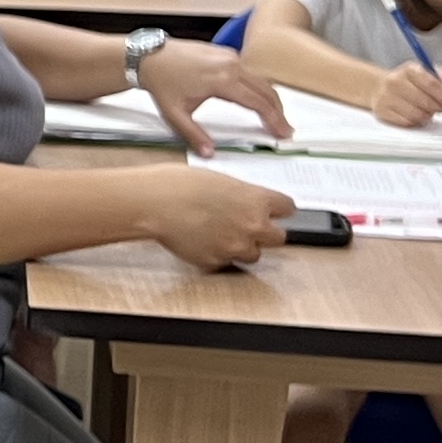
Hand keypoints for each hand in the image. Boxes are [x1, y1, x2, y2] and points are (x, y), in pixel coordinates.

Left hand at [134, 39, 285, 158]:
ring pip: (261, 80)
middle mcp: (231, 65)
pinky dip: (260, 87)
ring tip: (276, 117)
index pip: (258, 103)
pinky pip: (251, 72)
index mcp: (223, 81)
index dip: (273, 120)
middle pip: (266, 91)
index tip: (283, 133)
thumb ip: (194, 135)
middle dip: (279, 112)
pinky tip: (260, 99)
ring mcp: (230, 57)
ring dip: (271, 99)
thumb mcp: (175, 114)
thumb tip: (209, 153)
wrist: (149, 56)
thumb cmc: (161, 84)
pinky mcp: (226, 53)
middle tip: (285, 130)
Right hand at [143, 169, 288, 271]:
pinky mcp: (216, 262)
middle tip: (247, 225)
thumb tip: (245, 203)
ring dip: (243, 246)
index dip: (278, 209)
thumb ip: (241, 195)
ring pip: (253, 254)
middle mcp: (252, 226)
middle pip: (279, 238)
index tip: (274, 211)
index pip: (287, 208)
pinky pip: (225, 262)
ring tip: (221, 234)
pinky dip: (218, 254)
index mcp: (256, 200)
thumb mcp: (219, 180)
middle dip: (265, 233)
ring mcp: (235, 247)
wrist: (154, 204)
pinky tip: (203, 241)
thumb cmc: (180, 184)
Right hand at [370, 62, 441, 126]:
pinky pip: (407, 122)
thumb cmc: (409, 82)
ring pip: (417, 114)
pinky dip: (415, 121)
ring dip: (427, 116)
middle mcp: (396, 81)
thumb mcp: (427, 72)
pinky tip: (415, 114)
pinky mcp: (382, 111)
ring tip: (427, 110)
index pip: (431, 84)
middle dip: (438, 107)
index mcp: (409, 69)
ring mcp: (387, 97)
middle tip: (440, 107)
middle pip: (426, 102)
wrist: (379, 86)